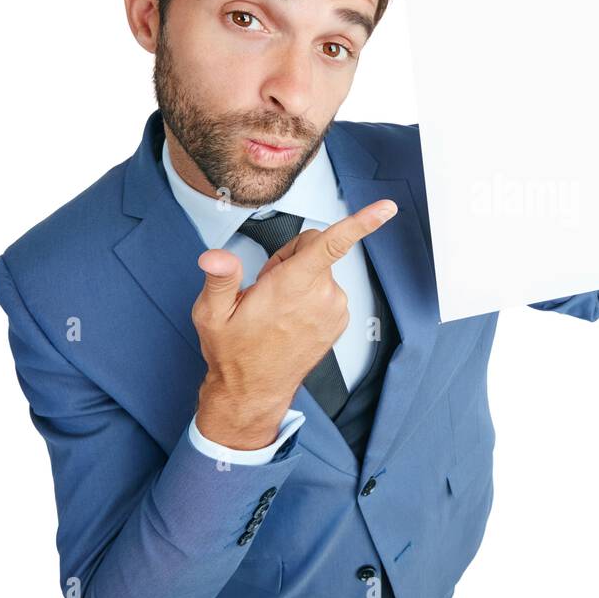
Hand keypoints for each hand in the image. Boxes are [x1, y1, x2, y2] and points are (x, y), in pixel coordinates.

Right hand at [191, 198, 397, 448]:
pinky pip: (327, 288)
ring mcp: (334, 308)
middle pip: (315, 246)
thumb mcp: (212, 313)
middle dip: (290, 256)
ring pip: (321, 268)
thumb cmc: (235, 352)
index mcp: (293, 286)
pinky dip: (311, 293)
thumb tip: (215, 257)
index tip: (386, 208)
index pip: (332, 244)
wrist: (254, 389)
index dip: (362, 222)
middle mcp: (321, 295)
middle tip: (265, 286)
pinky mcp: (340, 318)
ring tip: (276, 305)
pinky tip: (291, 314)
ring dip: (300, 277)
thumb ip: (219, 278)